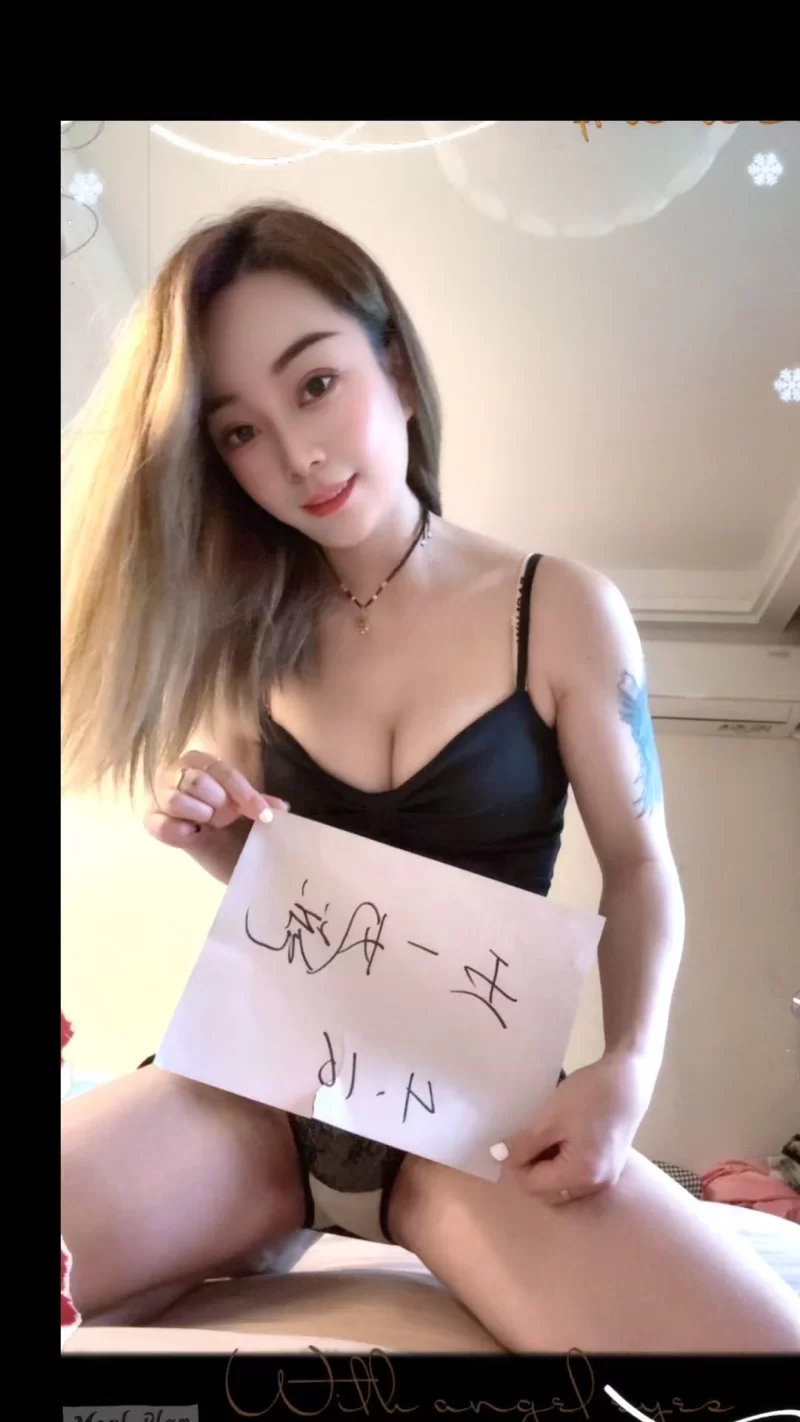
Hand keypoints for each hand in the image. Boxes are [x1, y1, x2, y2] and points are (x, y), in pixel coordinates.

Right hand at [144, 749, 287, 849]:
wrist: (225, 856)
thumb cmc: (236, 825)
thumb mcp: (251, 812)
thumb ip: (261, 804)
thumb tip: (281, 807)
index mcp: (202, 763)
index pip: (220, 770)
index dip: (244, 793)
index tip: (265, 816)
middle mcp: (178, 774)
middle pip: (196, 781)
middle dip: (218, 803)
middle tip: (226, 818)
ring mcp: (161, 798)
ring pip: (176, 799)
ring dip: (199, 815)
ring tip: (208, 825)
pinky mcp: (153, 822)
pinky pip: (158, 824)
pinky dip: (176, 830)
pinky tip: (193, 835)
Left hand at [504, 1053, 652, 1205]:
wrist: (628, 1079)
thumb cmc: (588, 1095)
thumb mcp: (549, 1118)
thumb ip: (523, 1143)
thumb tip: (498, 1157)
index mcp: (581, 1175)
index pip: (532, 1185)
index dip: (516, 1164)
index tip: (514, 1138)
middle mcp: (596, 1186)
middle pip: (547, 1192)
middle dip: (531, 1168)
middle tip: (529, 1138)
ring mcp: (605, 1179)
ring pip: (560, 1186)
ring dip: (546, 1167)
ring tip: (545, 1137)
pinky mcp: (609, 1168)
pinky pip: (576, 1177)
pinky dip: (562, 1163)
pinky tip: (562, 1138)